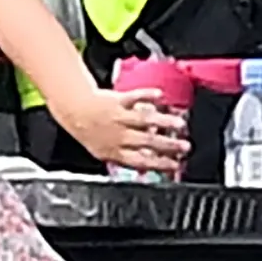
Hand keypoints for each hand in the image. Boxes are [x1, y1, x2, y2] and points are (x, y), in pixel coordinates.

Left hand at [54, 87, 190, 173]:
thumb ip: (128, 157)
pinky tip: (159, 96)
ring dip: (163, 121)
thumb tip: (151, 164)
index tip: (176, 164)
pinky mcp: (118, 100)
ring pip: (144, 120)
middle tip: (185, 146)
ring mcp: (118, 117)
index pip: (140, 160)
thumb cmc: (93, 132)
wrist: (75, 111)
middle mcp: (118, 135)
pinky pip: (134, 97)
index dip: (159, 164)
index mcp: (115, 151)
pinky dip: (147, 95)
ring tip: (180, 124)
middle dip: (168, 144)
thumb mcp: (106, 152)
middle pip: (147, 140)